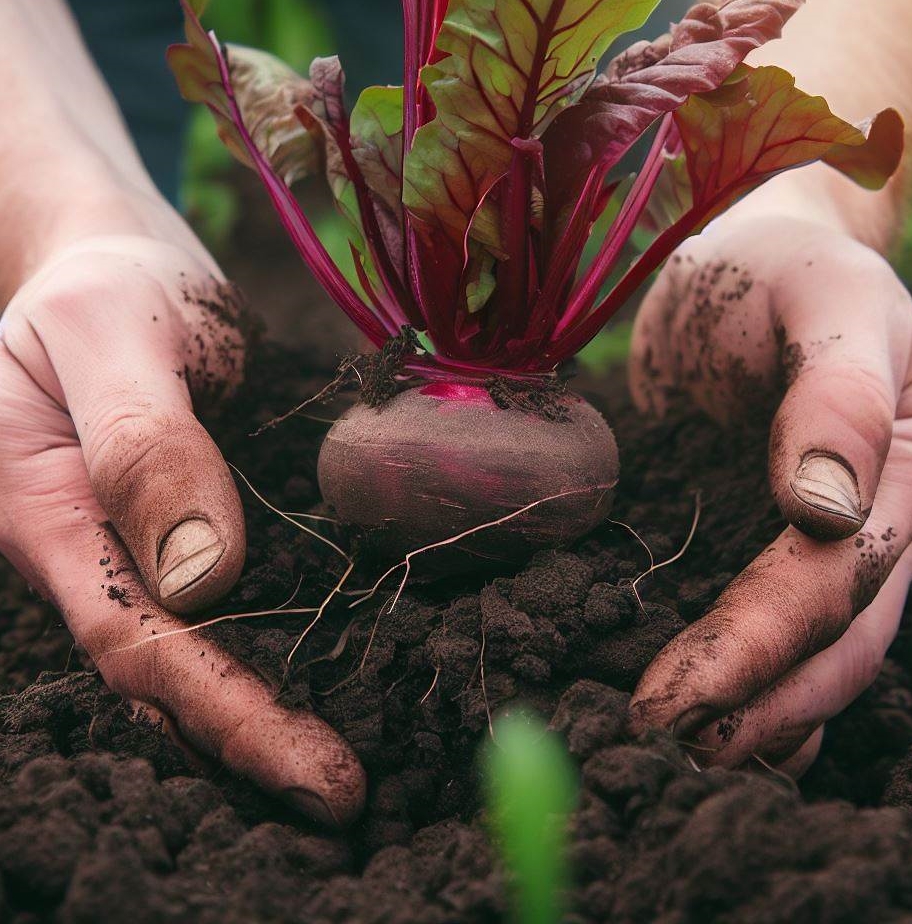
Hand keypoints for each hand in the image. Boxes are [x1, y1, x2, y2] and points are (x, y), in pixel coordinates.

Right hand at [0, 228, 363, 824]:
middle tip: (344, 796)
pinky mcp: (171, 527)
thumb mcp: (113, 332)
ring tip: (335, 767)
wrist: (112, 266)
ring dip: (256, 714)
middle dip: (249, 742)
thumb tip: (203, 578)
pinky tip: (319, 676)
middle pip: (160, 672)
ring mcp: (123, 546)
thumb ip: (144, 446)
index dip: (225, 714)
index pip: (136, 642)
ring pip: (185, 651)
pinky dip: (262, 651)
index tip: (317, 769)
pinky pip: (211, 606)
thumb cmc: (106, 286)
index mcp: (38, 511)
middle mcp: (78, 550)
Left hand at [627, 214, 911, 774]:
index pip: (842, 578)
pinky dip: (750, 678)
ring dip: (756, 710)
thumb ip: (837, 396)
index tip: (674, 694)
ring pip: (816, 648)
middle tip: (664, 741)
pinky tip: (711, 718)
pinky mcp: (773, 538)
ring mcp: (837, 539)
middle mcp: (892, 521)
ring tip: (681, 752)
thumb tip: (823, 509)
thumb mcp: (824, 298)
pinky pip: (777, 622)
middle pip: (835, 634)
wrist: (741, 271)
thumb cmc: (786, 272)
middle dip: (754, 698)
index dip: (760, 643)